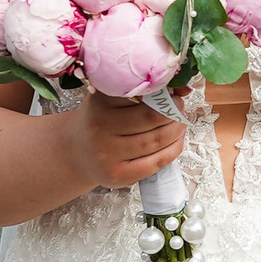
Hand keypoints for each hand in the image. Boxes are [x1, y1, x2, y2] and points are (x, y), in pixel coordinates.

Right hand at [63, 89, 187, 188]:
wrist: (76, 152)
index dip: (163, 91)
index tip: (173, 90)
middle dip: (173, 110)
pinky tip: (177, 141)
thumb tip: (184, 87)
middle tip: (179, 106)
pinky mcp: (117, 175)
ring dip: (176, 130)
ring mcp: (108, 154)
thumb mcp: (111, 99)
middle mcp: (100, 127)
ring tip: (180, 122)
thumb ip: (142, 90)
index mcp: (100, 102)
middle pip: (150, 117)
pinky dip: (173, 150)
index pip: (140, 93)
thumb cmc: (101, 120)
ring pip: (155, 140)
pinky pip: (155, 162)